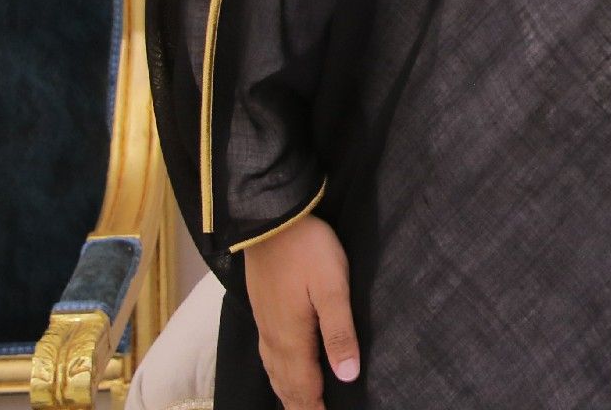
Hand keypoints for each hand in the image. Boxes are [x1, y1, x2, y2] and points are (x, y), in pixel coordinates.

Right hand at [242, 213, 358, 408]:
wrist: (270, 220)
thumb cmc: (307, 250)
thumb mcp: (333, 288)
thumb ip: (340, 333)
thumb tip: (348, 376)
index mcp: (292, 337)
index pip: (304, 386)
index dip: (314, 408)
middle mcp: (274, 337)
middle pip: (286, 383)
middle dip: (300, 405)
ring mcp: (265, 323)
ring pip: (274, 370)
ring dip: (287, 392)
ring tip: (299, 405)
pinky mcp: (262, 310)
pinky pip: (268, 354)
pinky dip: (276, 372)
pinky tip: (280, 369)